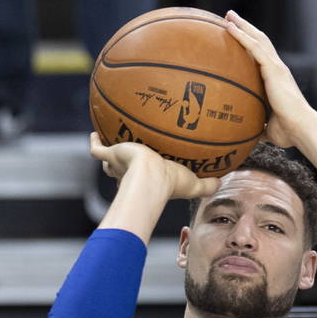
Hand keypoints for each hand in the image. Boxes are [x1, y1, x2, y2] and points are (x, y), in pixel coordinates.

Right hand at [89, 133, 217, 199]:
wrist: (152, 176)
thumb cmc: (171, 183)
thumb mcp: (194, 185)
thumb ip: (207, 185)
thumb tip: (222, 181)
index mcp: (146, 181)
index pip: (145, 180)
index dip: (144, 178)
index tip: (148, 173)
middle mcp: (130, 174)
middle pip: (124, 172)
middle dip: (123, 166)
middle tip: (128, 157)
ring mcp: (118, 164)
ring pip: (109, 160)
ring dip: (109, 154)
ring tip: (111, 142)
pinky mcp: (111, 154)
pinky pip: (97, 148)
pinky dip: (95, 142)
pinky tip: (94, 132)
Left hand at [224, 10, 313, 148]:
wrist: (302, 129)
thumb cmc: (289, 131)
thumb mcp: (269, 128)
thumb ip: (258, 127)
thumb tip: (248, 134)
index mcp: (277, 80)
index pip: (262, 57)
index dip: (251, 45)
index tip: (238, 37)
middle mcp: (278, 69)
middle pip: (260, 41)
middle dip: (245, 28)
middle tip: (230, 18)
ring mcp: (276, 68)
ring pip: (257, 39)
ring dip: (242, 26)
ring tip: (228, 15)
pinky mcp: (274, 69)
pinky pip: (255, 47)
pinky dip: (242, 36)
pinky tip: (230, 27)